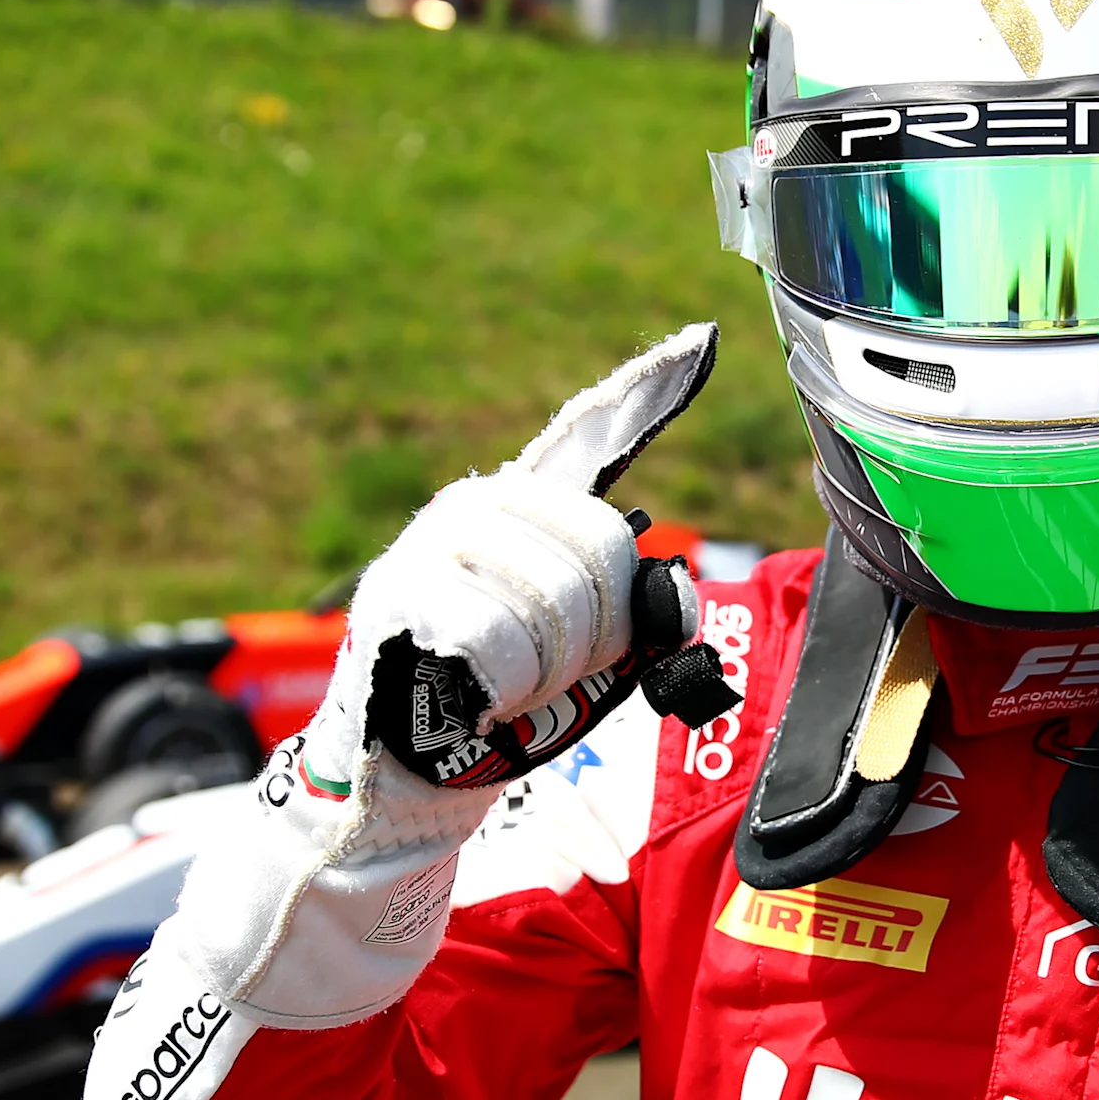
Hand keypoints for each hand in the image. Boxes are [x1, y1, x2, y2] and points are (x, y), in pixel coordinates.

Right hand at [317, 324, 718, 793]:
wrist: (404, 760)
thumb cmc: (501, 698)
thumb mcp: (586, 654)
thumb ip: (636, 616)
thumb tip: (672, 589)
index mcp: (531, 505)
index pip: (594, 434)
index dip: (650, 391)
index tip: (700, 340)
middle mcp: (482, 503)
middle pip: (601, 555)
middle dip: (597, 641)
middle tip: (553, 673)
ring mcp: (434, 541)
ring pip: (553, 601)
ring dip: (548, 672)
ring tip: (512, 684)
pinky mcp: (398, 590)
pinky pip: (496, 635)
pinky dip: (507, 684)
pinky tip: (483, 692)